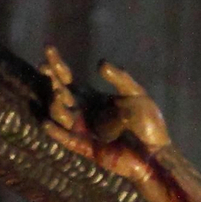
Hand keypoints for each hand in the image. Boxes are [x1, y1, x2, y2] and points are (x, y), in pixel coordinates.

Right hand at [41, 48, 168, 188]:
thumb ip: (119, 78)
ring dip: (56, 105)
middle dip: (51, 80)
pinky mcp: (88, 148)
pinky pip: (68, 140)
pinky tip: (46, 123)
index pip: (68, 80)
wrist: (155, 153)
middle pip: (60, 94)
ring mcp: (84, 131)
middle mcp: (84, 113)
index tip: (49, 49)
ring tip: (58, 94)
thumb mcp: (135, 94)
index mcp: (92, 99)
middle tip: (45, 67)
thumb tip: (100, 64)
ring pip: (61, 116)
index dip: (57, 66)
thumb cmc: (148, 124)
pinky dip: (56, 133)